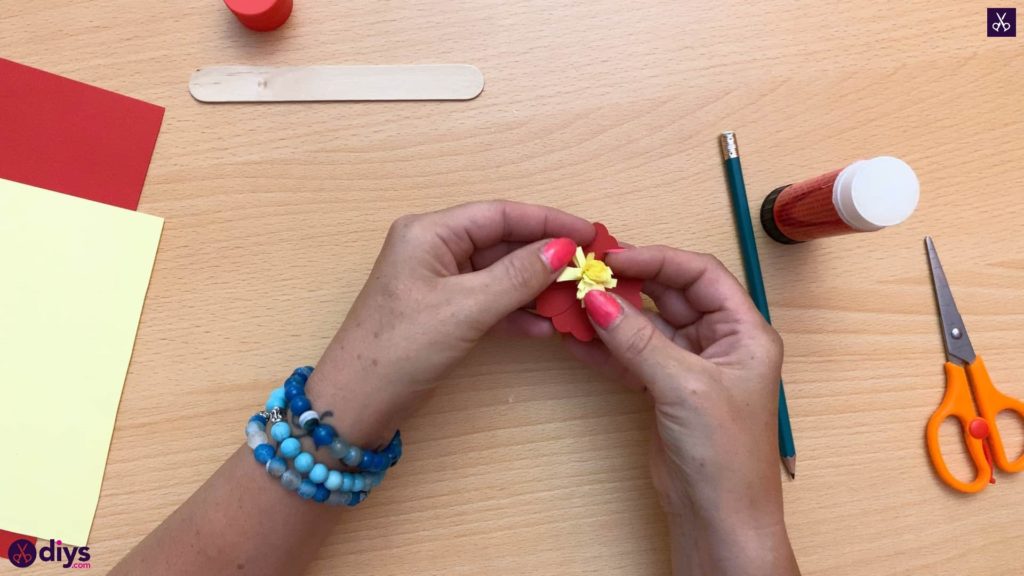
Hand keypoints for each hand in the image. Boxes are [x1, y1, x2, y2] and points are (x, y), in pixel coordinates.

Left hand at [307, 201, 593, 445]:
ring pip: (498, 272)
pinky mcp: (442, 311)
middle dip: (545, 255)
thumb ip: (517, 275)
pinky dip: (517, 311)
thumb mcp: (465, 309)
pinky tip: (547, 326)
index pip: (499, 214)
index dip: (547, 221)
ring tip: (576, 297)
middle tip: (590, 266)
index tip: (590, 233)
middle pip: (501, 241)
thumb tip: (563, 248)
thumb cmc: (400, 349)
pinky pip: (489, 300)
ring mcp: (437, 281)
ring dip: (535, 285)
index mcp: (428, 232)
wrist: (356, 405)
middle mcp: (432, 248)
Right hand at [567, 246, 797, 574]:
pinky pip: (632, 355)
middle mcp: (720, 342)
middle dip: (629, 284)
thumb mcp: (683, 387)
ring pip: (646, 325)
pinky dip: (606, 347)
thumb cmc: (727, 456)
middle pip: (670, 295)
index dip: (658, 260)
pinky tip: (578, 339)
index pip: (700, 275)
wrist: (718, 517)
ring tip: (575, 303)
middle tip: (588, 275)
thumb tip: (598, 300)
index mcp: (744, 332)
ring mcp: (690, 366)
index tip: (615, 258)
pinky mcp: (664, 389)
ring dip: (612, 315)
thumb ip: (639, 340)